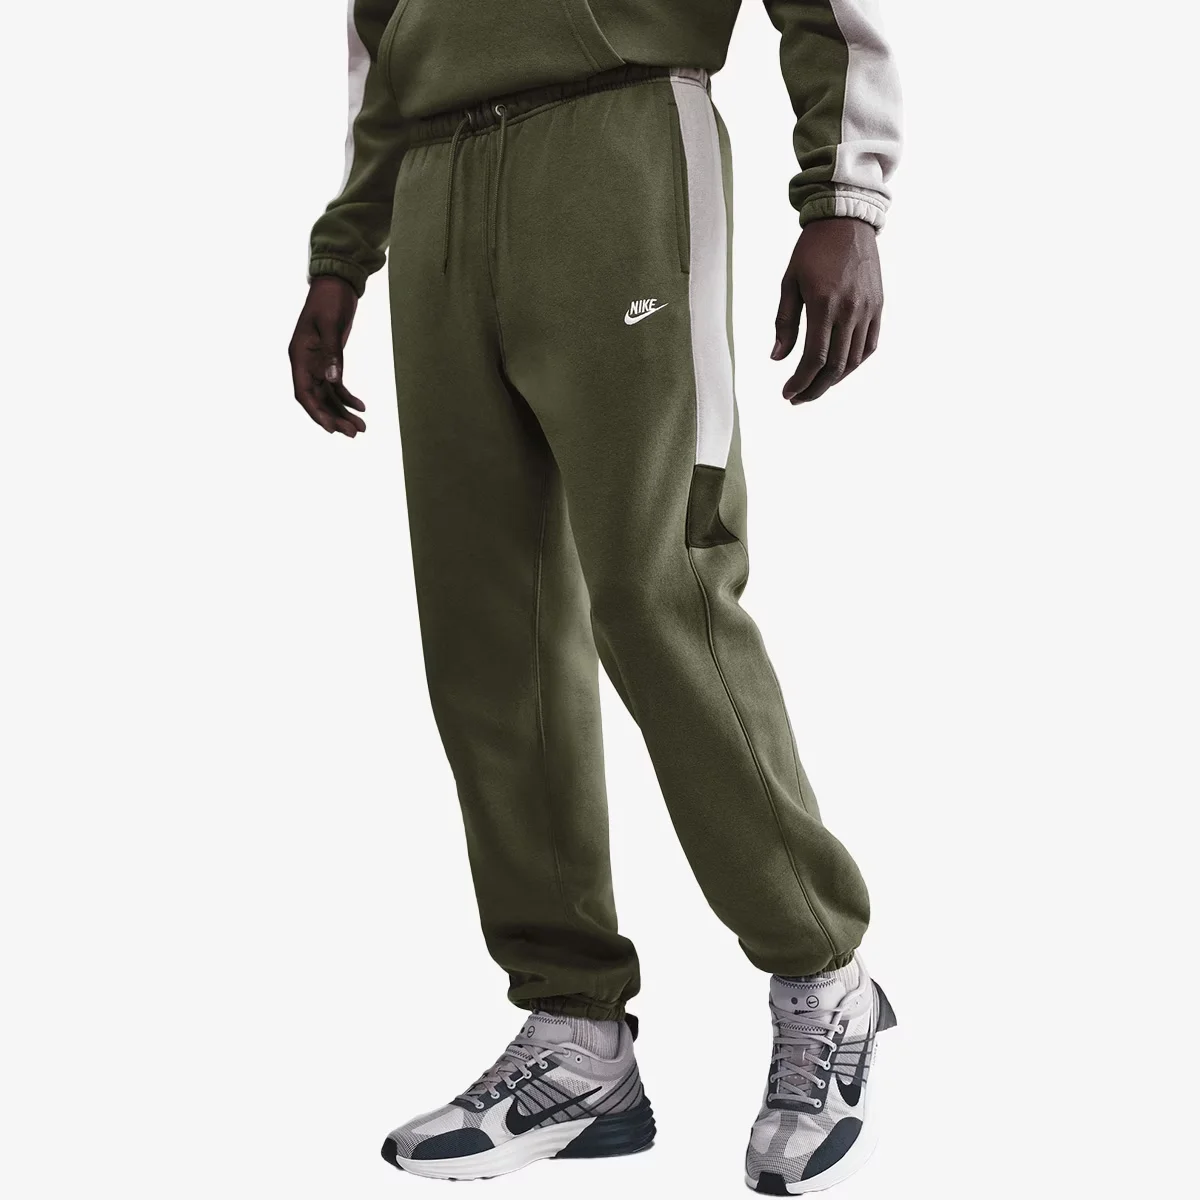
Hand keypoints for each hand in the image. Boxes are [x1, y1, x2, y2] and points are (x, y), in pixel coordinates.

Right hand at [288, 276, 366, 435]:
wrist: (336, 285)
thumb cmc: (329, 301)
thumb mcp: (331, 326)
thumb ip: (333, 353)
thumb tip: (333, 380)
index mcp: (299, 356)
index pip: (304, 393)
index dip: (316, 413)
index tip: (332, 429)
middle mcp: (305, 364)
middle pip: (317, 399)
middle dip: (334, 418)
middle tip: (354, 433)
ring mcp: (317, 363)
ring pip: (328, 395)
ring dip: (342, 412)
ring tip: (361, 428)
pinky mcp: (330, 360)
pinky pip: (336, 385)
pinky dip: (348, 398)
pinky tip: (361, 407)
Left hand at [771, 218, 882, 404]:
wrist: (847, 222)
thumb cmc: (812, 250)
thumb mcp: (789, 283)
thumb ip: (785, 322)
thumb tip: (777, 358)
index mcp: (824, 304)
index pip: (814, 358)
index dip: (800, 381)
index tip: (787, 394)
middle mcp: (850, 310)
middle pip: (834, 367)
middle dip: (814, 389)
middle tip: (797, 398)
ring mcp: (868, 310)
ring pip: (853, 361)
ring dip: (833, 381)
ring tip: (814, 387)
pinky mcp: (878, 307)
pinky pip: (869, 346)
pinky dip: (853, 364)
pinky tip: (837, 370)